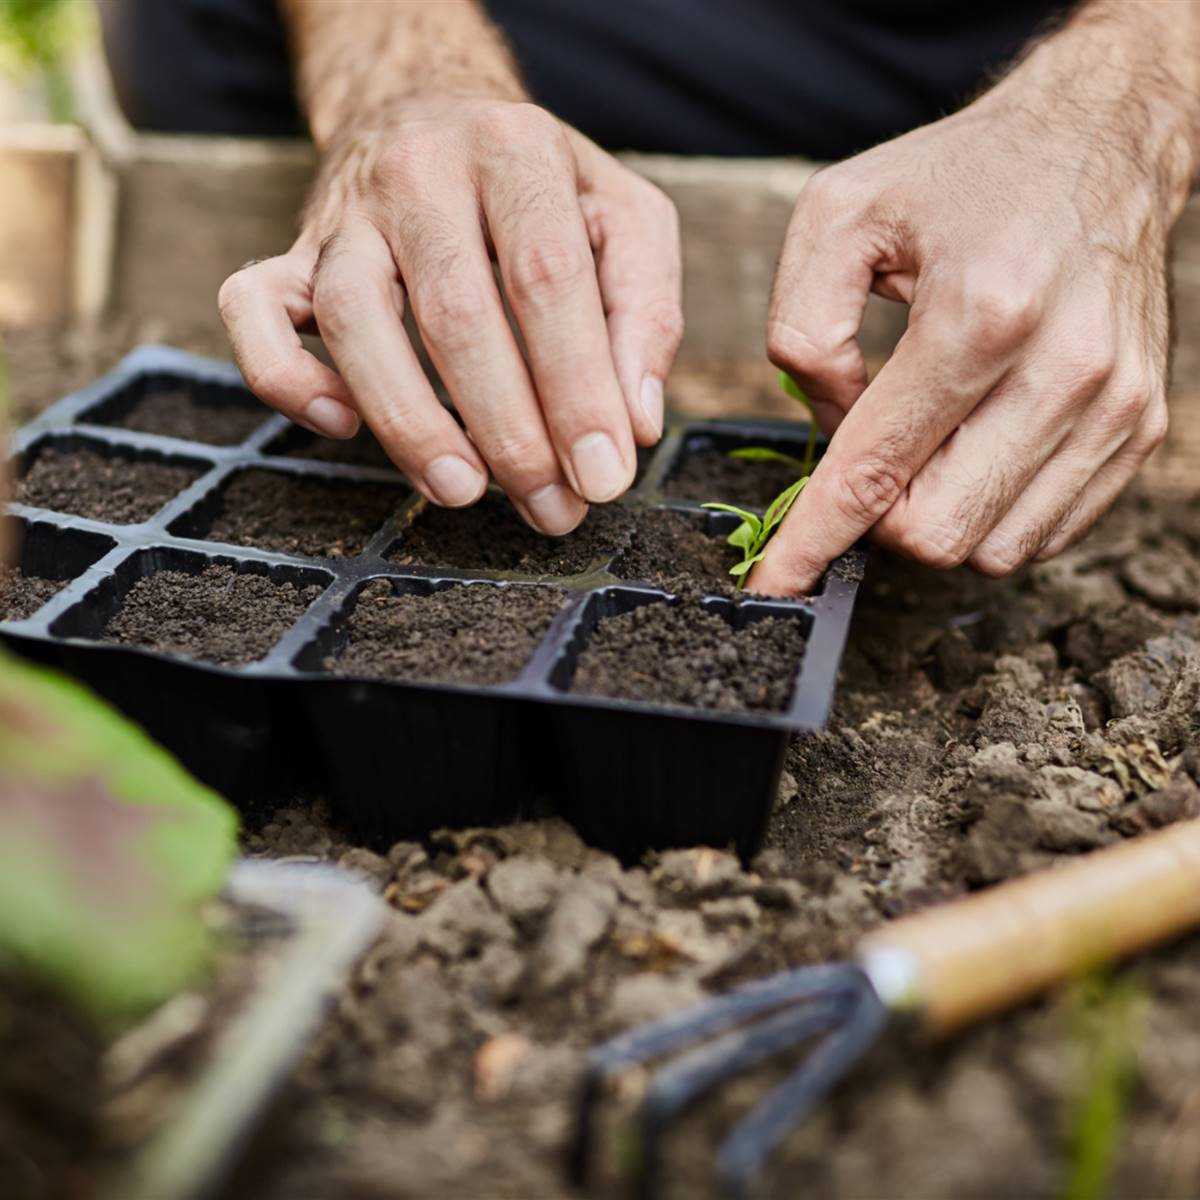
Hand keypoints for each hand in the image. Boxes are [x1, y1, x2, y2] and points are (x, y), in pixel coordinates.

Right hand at [218, 99, 681, 533]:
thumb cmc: (542, 189)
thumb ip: (645, 312)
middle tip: (551, 507)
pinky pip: (250, 308)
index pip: (547, 278)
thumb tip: (634, 423)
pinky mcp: (291, 252)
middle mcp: (421, 171)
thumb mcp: (625, 220)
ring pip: (351, 318)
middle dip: (509, 429)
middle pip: (455, 311)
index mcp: (516, 151)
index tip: (604, 475)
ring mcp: (345, 214)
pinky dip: (285, 377)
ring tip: (462, 491)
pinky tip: (341, 427)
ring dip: (407, 420)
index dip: (576, 387)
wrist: (430, 107)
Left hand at [751, 15, 1194, 594]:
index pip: (878, 468)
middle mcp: (1063, 367)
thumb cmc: (961, 178)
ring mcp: (1113, 405)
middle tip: (865, 462)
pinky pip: (1042, 533)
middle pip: (936, 531)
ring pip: (991, 548)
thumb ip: (801, 329)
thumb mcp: (838, 216)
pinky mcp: (1141, 427)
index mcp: (979, 312)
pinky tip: (973, 452)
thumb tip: (828, 427)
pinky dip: (989, 514)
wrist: (1101, 142)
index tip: (775, 584)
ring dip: (934, 518)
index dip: (814, 540)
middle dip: (877, 521)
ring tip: (926, 443)